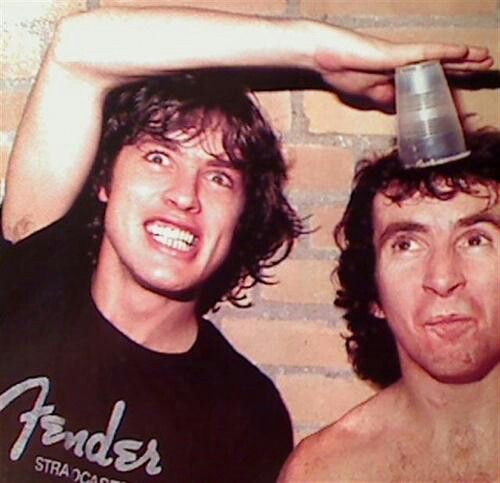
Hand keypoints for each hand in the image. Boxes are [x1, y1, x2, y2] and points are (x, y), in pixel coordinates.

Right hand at [312, 28, 492, 111]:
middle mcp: (404, 64)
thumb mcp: (368, 96)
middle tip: (487, 69)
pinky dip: (446, 53)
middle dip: (465, 69)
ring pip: (439, 57)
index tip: (467, 86)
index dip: (450, 81)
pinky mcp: (395, 53)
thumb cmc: (342, 73)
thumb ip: (386, 100)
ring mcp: (401, 57)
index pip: (430, 79)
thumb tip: (401, 109)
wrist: (324, 57)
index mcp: (397, 76)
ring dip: (465, 58)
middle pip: (441, 66)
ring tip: (486, 58)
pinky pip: (425, 52)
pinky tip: (464, 51)